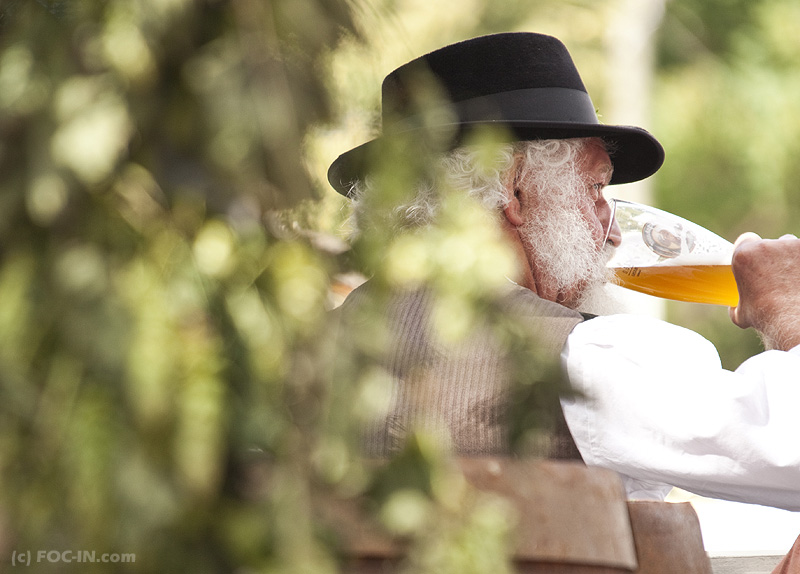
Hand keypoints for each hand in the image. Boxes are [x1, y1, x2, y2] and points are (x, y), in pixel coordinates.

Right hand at [729, 232, 799, 349]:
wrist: (793, 319)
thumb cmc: (765, 317)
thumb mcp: (741, 315)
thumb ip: (735, 307)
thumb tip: (733, 309)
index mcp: (743, 256)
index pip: (746, 240)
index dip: (750, 248)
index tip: (755, 259)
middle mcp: (765, 246)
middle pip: (770, 243)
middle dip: (773, 256)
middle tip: (776, 275)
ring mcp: (790, 246)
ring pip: (790, 246)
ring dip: (790, 256)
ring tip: (792, 277)